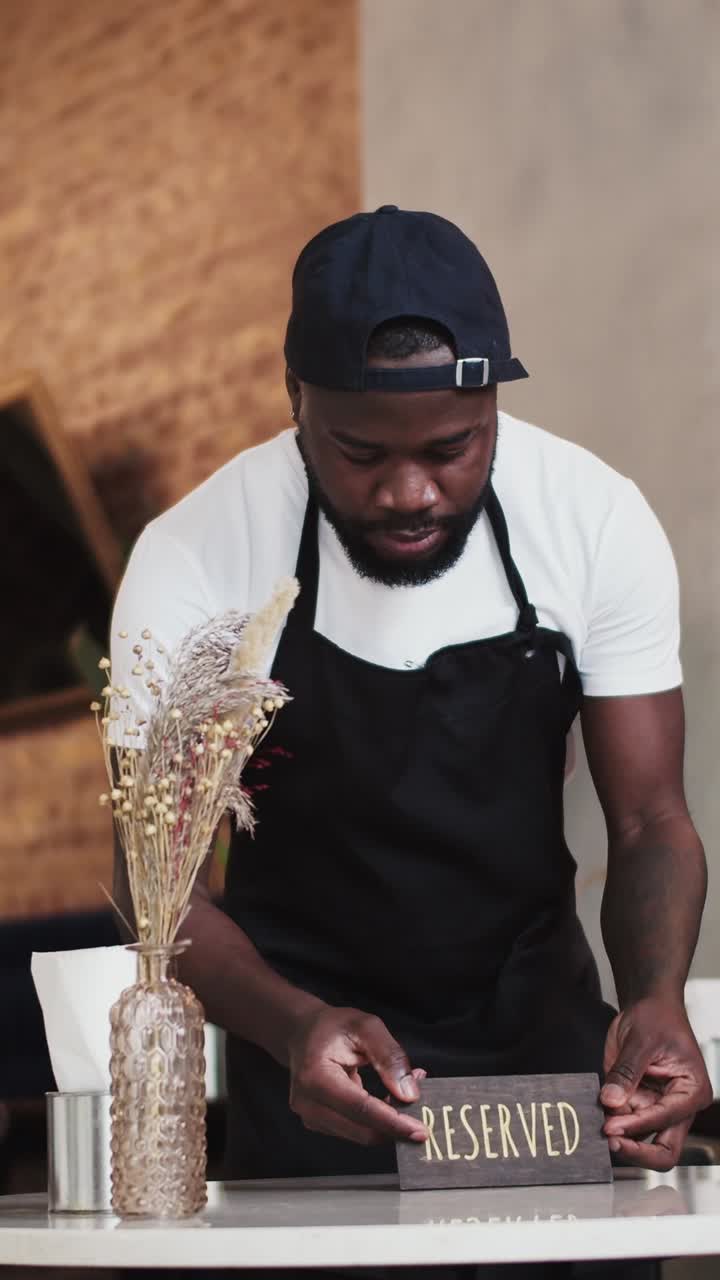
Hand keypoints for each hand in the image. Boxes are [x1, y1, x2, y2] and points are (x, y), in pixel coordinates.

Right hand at [287, 1004, 427, 1145]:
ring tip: (403, 1092)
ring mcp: (310, 1117)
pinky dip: (376, 1121)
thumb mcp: (366, 1027)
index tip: (420, 1131)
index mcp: (315, 1076)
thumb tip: (409, 1094)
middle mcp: (307, 1103)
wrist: (302, 1033)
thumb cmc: (333, 1027)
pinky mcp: (318, 1123)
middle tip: (423, 1109)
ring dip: (387, 1123)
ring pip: (360, 1134)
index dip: (392, 1123)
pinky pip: (355, 1130)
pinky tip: (387, 1100)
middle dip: (395, 1126)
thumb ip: (389, 1056)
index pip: (360, 1109)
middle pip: (361, 1130)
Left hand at [600, 997, 712, 1170]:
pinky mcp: (638, 1104)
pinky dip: (610, 1122)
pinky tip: (595, 1116)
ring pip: (642, 1140)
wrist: (648, 1006)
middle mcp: (678, 1106)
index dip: (637, 1125)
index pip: (666, 1119)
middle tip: (609, 1143)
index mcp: (691, 1090)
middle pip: (664, 1149)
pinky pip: (624, 1122)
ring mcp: (657, 1107)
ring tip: (596, 1125)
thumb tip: (611, 1100)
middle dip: (637, 1151)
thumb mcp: (641, 1039)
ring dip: (619, 1137)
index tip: (611, 1127)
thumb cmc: (657, 1017)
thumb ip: (626, 1072)